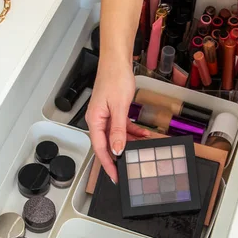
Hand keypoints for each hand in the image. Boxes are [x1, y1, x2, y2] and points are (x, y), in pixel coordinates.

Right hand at [85, 59, 148, 182]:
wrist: (117, 60)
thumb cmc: (114, 78)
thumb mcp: (119, 107)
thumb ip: (118, 130)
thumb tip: (116, 149)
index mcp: (94, 120)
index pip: (100, 149)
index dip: (108, 164)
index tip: (115, 176)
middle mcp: (97, 120)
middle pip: (107, 145)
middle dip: (119, 156)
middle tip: (129, 168)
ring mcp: (105, 116)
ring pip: (116, 137)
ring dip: (130, 143)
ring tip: (142, 149)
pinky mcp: (113, 111)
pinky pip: (122, 127)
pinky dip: (132, 131)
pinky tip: (143, 134)